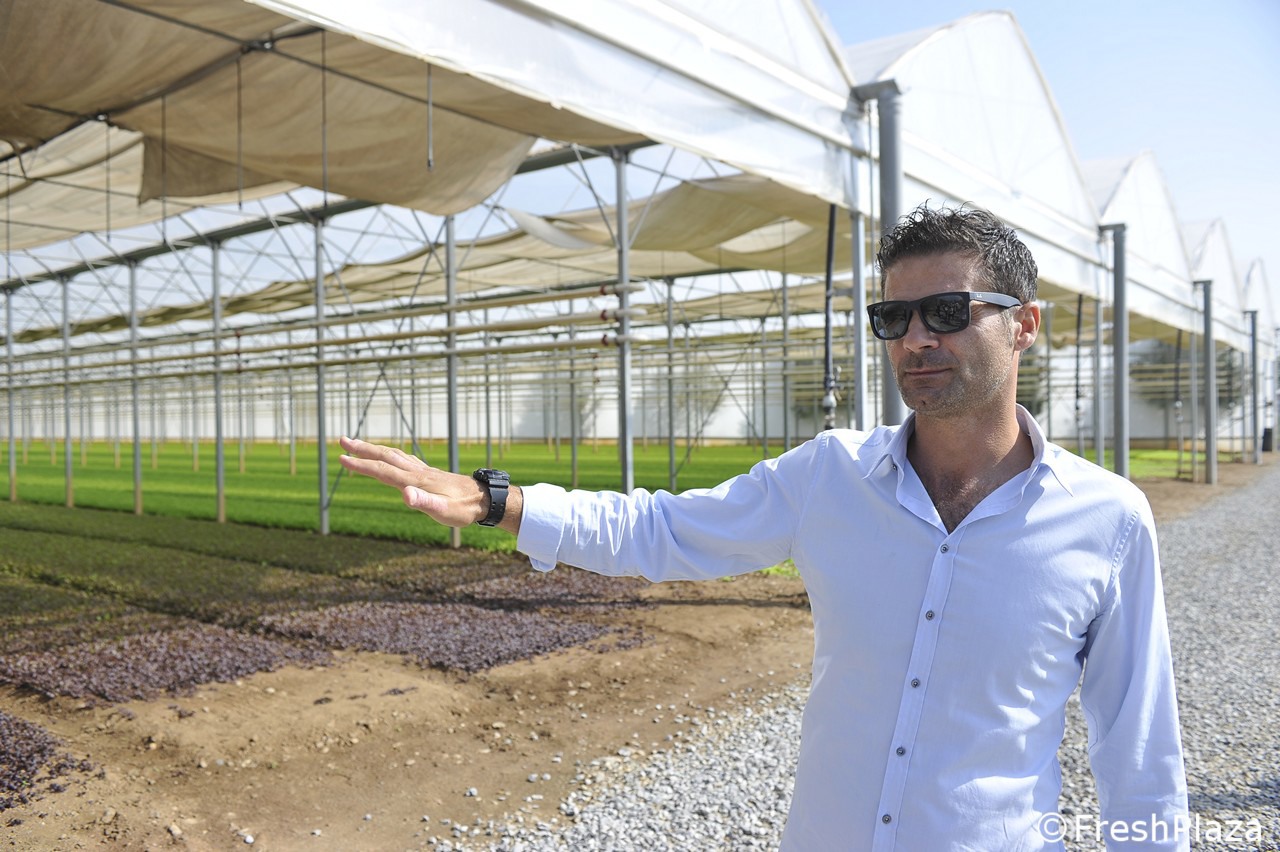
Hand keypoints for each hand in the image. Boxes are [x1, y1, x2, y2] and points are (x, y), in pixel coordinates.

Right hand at [337, 436, 486, 527]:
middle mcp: (417, 472)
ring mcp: (423, 471)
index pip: (382, 471)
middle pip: (385, 456)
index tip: (341, 458)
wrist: (484, 499)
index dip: (361, 465)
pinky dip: (390, 454)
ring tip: (358, 444)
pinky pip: (404, 459)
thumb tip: (405, 495)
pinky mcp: (429, 473)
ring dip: (374, 449)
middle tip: (342, 440)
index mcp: (415, 481)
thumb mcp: (444, 511)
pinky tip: (390, 456)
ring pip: (393, 455)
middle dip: (362, 449)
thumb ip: (424, 502)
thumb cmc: (463, 509)